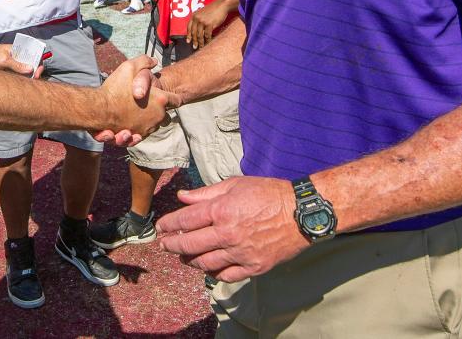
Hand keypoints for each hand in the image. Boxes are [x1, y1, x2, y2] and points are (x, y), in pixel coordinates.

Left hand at [0, 43, 43, 78]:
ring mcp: (12, 63)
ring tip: (30, 81)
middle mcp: (16, 56)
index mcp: (17, 49)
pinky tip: (22, 82)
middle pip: (30, 62)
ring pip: (24, 70)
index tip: (38, 69)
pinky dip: (21, 78)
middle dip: (34, 70)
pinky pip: (18, 74)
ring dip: (28, 75)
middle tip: (36, 77)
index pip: (32, 53)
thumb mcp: (4, 60)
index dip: (38, 61)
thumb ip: (17, 65)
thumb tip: (30, 69)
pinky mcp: (8, 70)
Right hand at [96, 56, 178, 142]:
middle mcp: (158, 116)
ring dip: (147, 119)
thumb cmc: (115, 88)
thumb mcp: (129, 66)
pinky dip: (139, 128)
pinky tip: (130, 122)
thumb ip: (144, 61)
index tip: (165, 96)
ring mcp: (149, 127)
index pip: (177, 100)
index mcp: (160, 99)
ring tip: (135, 112)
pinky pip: (144, 133)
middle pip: (165, 114)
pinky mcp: (138, 136)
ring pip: (154, 124)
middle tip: (145, 102)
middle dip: (157, 109)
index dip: (173, 96)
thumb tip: (154, 61)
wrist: (99, 110)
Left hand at [156, 177, 309, 282]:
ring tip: (183, 257)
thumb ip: (206, 193)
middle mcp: (228, 234)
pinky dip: (213, 273)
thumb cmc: (269, 193)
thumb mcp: (235, 184)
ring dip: (190, 260)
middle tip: (164, 245)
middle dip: (172, 245)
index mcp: (221, 211)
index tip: (161, 227)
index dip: (169, 225)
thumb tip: (182, 196)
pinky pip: (226, 275)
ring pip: (205, 264)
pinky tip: (207, 268)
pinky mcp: (253, 267)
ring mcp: (240, 253)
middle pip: (190, 245)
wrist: (300, 213)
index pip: (185, 221)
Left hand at [186, 0, 229, 48]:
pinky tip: (208, 43)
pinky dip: (208, 40)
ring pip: (200, 35)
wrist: (222, 5)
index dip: (188, 35)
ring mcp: (203, 21)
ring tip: (201, 47)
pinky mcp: (209, 24)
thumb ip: (199, 20)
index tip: (188, 41)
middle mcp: (197, 19)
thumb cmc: (214, 9)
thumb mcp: (203, 13)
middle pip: (194, 33)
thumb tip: (197, 30)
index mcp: (194, 16)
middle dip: (194, 41)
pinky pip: (207, 35)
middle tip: (194, 47)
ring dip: (200, 42)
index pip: (189, 27)